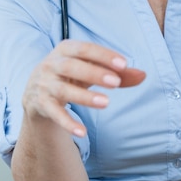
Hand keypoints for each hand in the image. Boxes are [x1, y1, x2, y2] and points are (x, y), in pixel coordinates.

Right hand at [22, 39, 145, 135]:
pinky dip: (67, 123)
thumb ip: (117, 74)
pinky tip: (82, 132)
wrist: (37, 93)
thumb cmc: (73, 76)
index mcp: (65, 50)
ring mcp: (44, 84)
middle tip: (115, 82)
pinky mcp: (40, 104)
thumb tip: (143, 75)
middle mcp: (51, 64)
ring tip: (106, 103)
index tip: (124, 64)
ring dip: (84, 97)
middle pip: (71, 66)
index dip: (103, 55)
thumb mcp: (93, 71)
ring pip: (63, 90)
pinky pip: (54, 114)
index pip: (84, 48)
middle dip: (94, 73)